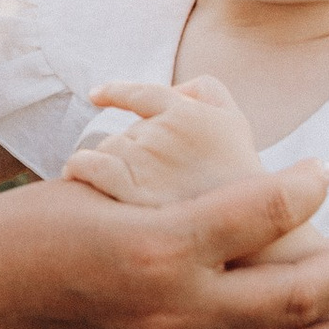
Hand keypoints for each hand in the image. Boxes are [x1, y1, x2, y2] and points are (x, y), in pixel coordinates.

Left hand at [68, 72, 260, 206]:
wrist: (252, 238)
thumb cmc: (243, 183)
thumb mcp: (236, 126)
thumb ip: (206, 95)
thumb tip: (174, 90)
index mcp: (188, 112)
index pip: (142, 93)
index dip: (115, 92)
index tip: (96, 95)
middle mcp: (164, 130)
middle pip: (126, 132)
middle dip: (132, 154)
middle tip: (150, 183)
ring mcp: (144, 158)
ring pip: (106, 148)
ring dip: (109, 165)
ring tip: (124, 191)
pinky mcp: (127, 188)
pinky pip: (86, 165)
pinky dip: (78, 169)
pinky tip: (76, 178)